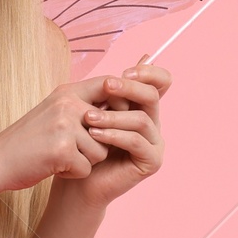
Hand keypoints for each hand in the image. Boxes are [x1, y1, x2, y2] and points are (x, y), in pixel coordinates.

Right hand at [0, 78, 126, 196]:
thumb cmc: (25, 141)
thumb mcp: (53, 113)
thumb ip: (81, 107)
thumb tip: (119, 107)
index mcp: (67, 92)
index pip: (109, 85)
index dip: (119, 103)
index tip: (114, 121)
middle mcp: (68, 104)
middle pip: (110, 125)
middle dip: (99, 143)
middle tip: (76, 149)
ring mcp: (65, 126)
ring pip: (101, 152)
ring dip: (84, 162)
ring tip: (61, 158)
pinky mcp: (62, 150)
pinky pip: (86, 169)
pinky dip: (72, 174)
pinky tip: (54, 168)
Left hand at [72, 64, 170, 206]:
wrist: (77, 182)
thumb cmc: (83, 144)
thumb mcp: (95, 109)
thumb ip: (112, 88)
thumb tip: (142, 55)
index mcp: (142, 108)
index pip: (160, 82)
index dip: (148, 72)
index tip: (124, 71)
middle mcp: (153, 124)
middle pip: (152, 96)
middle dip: (128, 88)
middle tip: (106, 85)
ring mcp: (155, 143)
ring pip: (141, 119)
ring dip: (113, 116)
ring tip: (88, 118)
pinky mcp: (152, 161)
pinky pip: (136, 141)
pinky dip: (115, 135)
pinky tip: (95, 134)